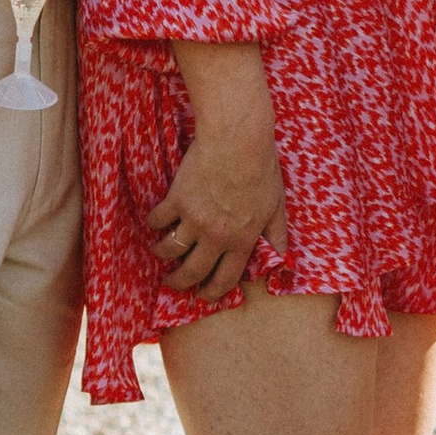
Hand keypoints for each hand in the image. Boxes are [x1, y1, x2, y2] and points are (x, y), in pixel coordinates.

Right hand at [153, 43, 286, 299]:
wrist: (238, 139)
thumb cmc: (262, 168)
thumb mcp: (276, 205)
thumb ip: (276, 235)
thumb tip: (282, 257)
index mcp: (242, 240)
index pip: (225, 279)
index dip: (212, 292)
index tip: (202, 295)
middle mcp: (216, 236)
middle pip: (192, 271)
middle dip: (180, 282)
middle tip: (173, 282)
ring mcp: (194, 219)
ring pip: (170, 250)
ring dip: (162, 255)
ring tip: (159, 253)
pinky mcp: (177, 200)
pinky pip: (158, 221)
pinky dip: (154, 224)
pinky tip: (154, 223)